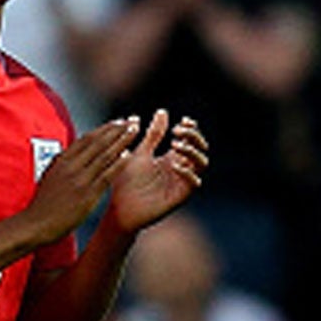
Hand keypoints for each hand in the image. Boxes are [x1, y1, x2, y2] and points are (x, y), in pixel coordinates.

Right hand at [21, 116, 140, 245]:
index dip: (105, 128)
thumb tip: (73, 154)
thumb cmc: (43, 205)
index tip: (118, 122)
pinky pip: (106, 175)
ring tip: (134, 131)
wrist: (36, 223)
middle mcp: (72, 166)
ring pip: (105, 155)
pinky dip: (118, 164)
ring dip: (122, 141)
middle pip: (99, 142)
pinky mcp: (87, 194)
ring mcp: (80, 179)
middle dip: (117, 129)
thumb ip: (63, 164)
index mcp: (62, 160)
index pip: (87, 138)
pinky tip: (128, 155)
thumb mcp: (50, 177)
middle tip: (132, 121)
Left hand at [108, 110, 207, 233]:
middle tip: (177, 131)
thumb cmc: (126, 183)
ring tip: (175, 145)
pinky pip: (194, 184)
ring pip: (201, 164)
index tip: (182, 121)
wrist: (118, 209)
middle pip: (200, 149)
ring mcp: (180, 183)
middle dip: (193, 137)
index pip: (192, 140)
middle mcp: (180, 170)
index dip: (191, 129)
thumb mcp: (140, 153)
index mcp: (171, 159)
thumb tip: (163, 111)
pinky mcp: (179, 197)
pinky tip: (173, 165)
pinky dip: (188, 172)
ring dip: (192, 151)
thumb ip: (153, 134)